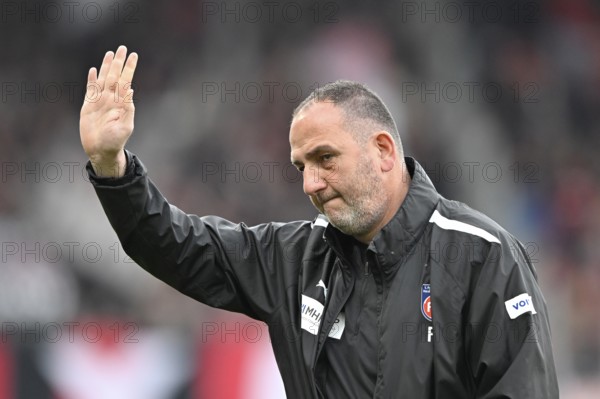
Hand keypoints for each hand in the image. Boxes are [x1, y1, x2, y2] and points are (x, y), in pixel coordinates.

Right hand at [80, 45, 137, 176]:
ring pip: (103, 79)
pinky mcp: (88, 106)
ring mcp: (100, 102)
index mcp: (121, 102)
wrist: (101, 151)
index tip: (134, 55)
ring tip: (110, 54)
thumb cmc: (115, 141)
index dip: (129, 68)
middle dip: (118, 62)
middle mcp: (111, 99)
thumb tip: (130, 90)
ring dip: (106, 66)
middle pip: (115, 76)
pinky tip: (94, 70)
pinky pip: (90, 89)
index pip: (126, 81)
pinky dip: (92, 79)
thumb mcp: (125, 126)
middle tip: (122, 48)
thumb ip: (127, 109)